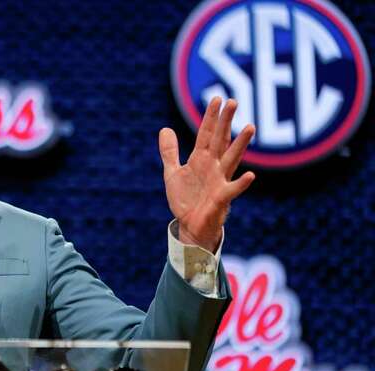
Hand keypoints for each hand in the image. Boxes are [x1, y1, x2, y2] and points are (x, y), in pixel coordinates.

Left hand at [158, 97, 255, 252]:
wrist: (189, 226)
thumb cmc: (186, 199)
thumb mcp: (173, 173)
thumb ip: (170, 152)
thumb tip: (165, 129)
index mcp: (201, 160)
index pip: (206, 134)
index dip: (210, 118)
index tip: (217, 98)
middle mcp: (213, 167)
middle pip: (220, 140)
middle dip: (226, 122)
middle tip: (234, 101)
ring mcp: (219, 182)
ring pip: (231, 159)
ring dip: (240, 144)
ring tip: (250, 127)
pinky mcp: (221, 199)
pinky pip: (232, 190)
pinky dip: (241, 184)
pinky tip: (251, 175)